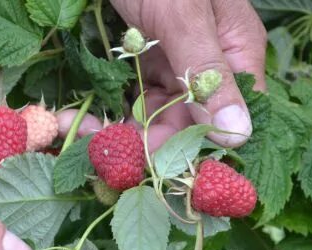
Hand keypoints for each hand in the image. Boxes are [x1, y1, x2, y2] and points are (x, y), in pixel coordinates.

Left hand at [58, 0, 266, 149]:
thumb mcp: (184, 16)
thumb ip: (207, 72)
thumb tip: (237, 135)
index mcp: (237, 54)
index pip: (231, 121)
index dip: (199, 150)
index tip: (161, 171)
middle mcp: (211, 67)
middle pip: (187, 125)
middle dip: (144, 145)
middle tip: (103, 159)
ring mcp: (179, 65)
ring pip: (155, 118)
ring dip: (118, 132)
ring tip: (73, 134)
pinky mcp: (148, 62)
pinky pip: (133, 100)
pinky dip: (109, 112)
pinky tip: (76, 119)